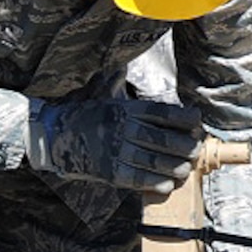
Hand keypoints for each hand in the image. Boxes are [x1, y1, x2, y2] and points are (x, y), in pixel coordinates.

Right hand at [26, 97, 203, 193]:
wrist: (54, 137)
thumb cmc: (88, 117)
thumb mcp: (107, 97)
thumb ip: (123, 86)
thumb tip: (131, 70)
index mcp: (126, 109)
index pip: (163, 112)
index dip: (185, 119)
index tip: (197, 122)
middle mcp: (123, 128)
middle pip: (165, 139)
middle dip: (187, 147)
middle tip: (195, 150)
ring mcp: (116, 151)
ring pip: (157, 161)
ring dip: (178, 167)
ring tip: (186, 168)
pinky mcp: (110, 172)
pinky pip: (142, 179)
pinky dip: (159, 182)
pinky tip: (169, 182)